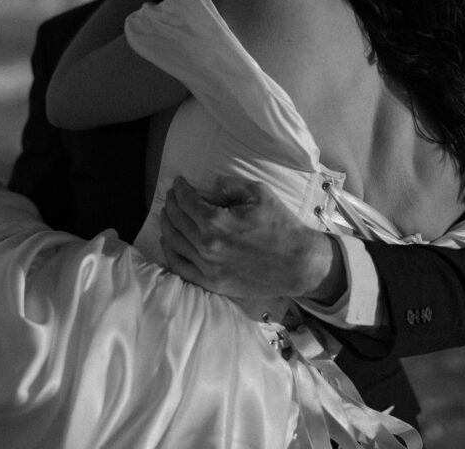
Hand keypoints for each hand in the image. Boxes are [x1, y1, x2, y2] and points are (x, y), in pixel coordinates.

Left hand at [160, 175, 345, 301]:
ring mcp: (207, 268)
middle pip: (176, 220)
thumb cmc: (280, 226)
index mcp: (216, 222)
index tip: (179, 182)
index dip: (180, 188)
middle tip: (172, 194)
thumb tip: (211, 186)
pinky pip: (180, 268)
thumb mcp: (259, 194)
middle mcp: (206, 246)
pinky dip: (170, 252)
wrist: (297, 264)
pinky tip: (169, 241)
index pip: (186, 201)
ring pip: (174, 242)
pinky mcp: (211, 283)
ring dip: (167, 224)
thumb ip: (231, 185)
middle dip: (171, 203)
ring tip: (168, 213)